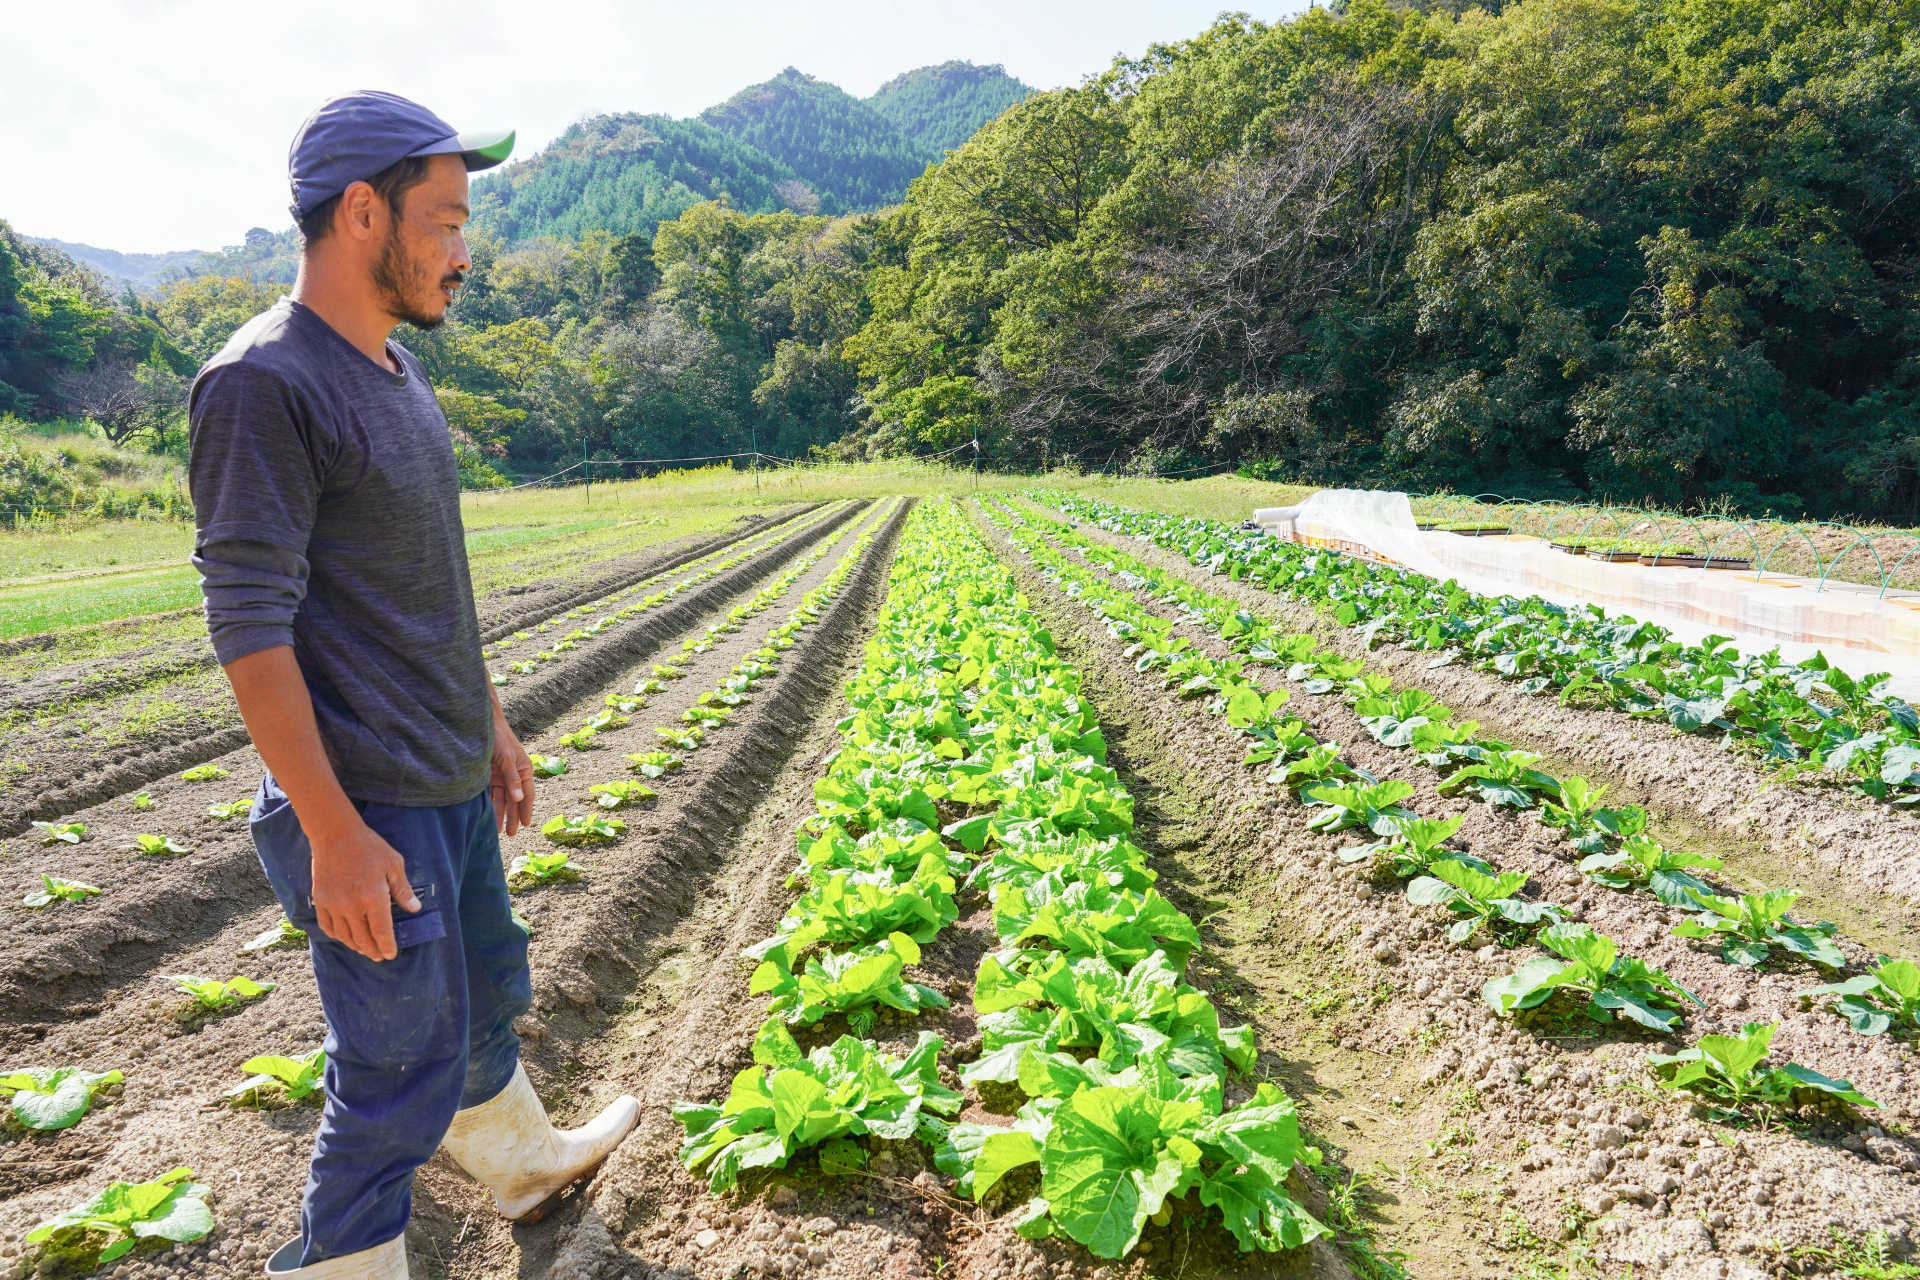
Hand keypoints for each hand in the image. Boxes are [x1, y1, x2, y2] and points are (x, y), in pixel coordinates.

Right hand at [310, 819, 419, 961]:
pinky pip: (328, 926)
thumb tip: (414, 909)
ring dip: (356, 946)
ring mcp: (333, 904)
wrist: (335, 835)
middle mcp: (352, 906)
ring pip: (345, 936)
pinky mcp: (320, 900)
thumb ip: (403, 889)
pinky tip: (344, 937)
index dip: (387, 946)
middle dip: (373, 951)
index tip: (390, 954)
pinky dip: (337, 935)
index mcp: (373, 897)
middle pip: (363, 939)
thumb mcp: (393, 864)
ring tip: (364, 950)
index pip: (381, 931)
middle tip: (379, 956)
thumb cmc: (369, 847)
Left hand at [491, 712, 534, 836]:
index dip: (526, 809)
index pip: (527, 793)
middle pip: (514, 799)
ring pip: (501, 798)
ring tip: (498, 830)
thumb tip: (518, 798)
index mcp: (524, 769)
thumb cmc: (500, 738)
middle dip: (512, 816)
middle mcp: (513, 774)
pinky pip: (489, 793)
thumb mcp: (507, 758)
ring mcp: (500, 775)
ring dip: (500, 813)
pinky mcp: (488, 775)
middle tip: (511, 834)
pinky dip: (489, 804)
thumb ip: (512, 779)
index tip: (525, 824)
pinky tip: (486, 815)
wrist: (482, 724)